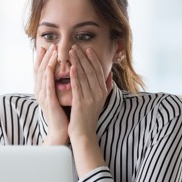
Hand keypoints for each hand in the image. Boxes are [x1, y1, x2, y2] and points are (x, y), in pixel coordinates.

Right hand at [34, 45, 68, 144]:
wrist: (60, 131)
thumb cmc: (63, 114)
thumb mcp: (60, 97)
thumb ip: (61, 85)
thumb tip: (67, 73)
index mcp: (43, 90)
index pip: (41, 70)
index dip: (44, 58)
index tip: (48, 46)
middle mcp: (40, 91)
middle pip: (40, 69)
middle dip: (45, 56)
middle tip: (50, 44)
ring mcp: (43, 96)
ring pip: (44, 75)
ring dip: (48, 61)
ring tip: (52, 50)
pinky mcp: (49, 101)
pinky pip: (48, 85)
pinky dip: (50, 75)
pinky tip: (52, 66)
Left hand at [68, 45, 112, 177]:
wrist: (84, 135)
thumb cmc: (88, 118)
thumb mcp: (99, 101)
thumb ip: (105, 88)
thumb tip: (110, 77)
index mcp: (102, 91)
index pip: (98, 71)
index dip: (93, 59)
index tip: (87, 49)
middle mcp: (99, 93)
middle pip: (91, 70)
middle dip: (83, 57)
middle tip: (76, 46)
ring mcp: (91, 98)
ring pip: (84, 76)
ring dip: (78, 62)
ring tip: (71, 51)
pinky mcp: (82, 103)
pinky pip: (78, 87)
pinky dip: (75, 76)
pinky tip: (71, 67)